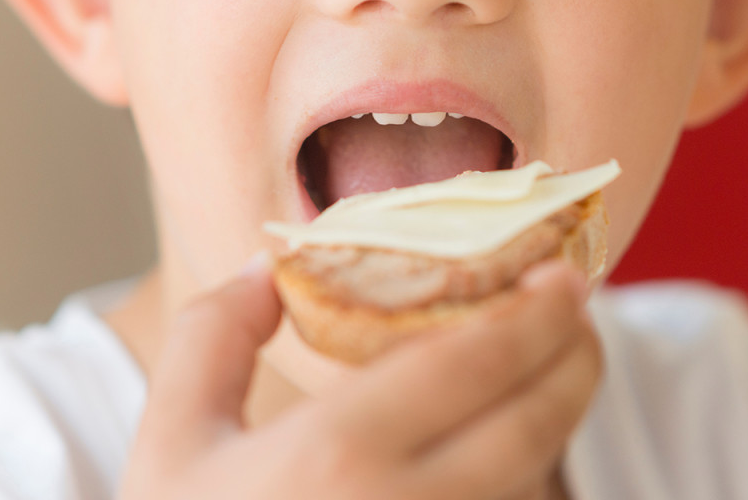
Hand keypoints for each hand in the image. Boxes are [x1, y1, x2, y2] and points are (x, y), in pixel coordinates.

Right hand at [118, 258, 598, 499]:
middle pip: (533, 422)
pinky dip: (524, 487)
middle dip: (575, 359)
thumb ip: (210, 338)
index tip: (564, 275)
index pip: (473, 360)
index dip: (535, 311)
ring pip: (536, 483)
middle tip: (578, 318)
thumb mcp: (169, 443)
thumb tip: (268, 268)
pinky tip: (505, 458)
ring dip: (556, 421)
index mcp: (336, 455)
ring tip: (548, 376)